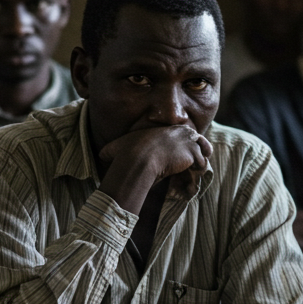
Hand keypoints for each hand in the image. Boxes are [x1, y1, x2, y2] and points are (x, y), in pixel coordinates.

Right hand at [98, 126, 212, 211]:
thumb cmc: (127, 154)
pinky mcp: (192, 153)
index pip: (180, 132)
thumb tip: (100, 156)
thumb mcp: (117, 148)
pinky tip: (193, 175)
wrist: (137, 160)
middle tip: (195, 161)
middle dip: (197, 148)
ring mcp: (187, 141)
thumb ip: (112, 150)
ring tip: (197, 169)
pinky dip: (198, 169)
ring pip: (202, 149)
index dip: (183, 143)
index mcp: (164, 128)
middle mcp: (178, 131)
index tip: (182, 153)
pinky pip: (201, 161)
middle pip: (196, 137)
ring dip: (199, 160)